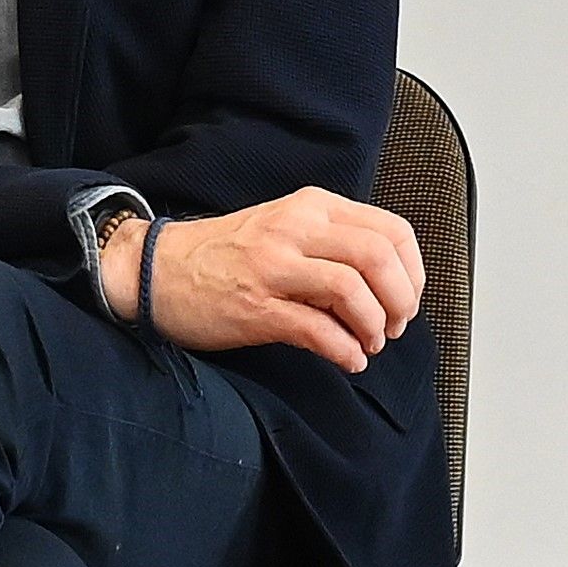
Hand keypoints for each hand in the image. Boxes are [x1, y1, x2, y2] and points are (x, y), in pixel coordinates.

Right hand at [136, 190, 423, 369]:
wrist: (155, 269)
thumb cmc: (224, 255)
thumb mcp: (286, 229)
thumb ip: (334, 245)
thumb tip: (389, 284)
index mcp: (312, 207)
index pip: (391, 230)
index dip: (413, 271)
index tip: (407, 299)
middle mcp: (295, 228)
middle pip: (378, 256)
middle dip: (400, 300)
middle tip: (394, 327)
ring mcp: (273, 266)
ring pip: (352, 288)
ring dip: (374, 326)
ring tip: (369, 344)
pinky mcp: (255, 307)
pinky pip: (316, 329)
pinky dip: (344, 350)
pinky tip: (348, 360)